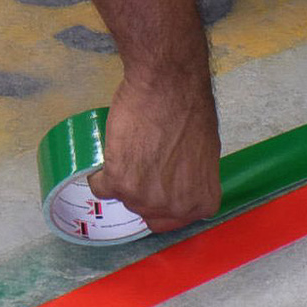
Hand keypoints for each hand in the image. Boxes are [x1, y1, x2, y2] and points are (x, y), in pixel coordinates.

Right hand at [87, 67, 221, 232]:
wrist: (169, 86)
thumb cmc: (192, 110)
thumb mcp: (206, 151)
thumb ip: (192, 178)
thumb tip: (179, 184)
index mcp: (202, 201)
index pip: (175, 220)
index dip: (164, 204)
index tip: (158, 188)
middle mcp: (174, 207)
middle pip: (148, 213)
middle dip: (145, 192)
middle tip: (145, 164)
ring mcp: (145, 198)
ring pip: (124, 199)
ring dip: (123, 180)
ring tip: (133, 150)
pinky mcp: (117, 183)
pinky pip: (100, 187)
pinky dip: (102, 172)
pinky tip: (114, 151)